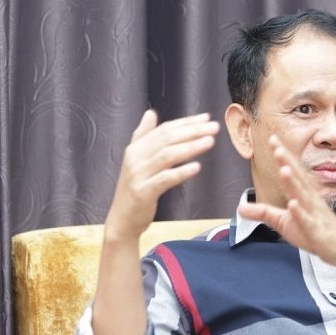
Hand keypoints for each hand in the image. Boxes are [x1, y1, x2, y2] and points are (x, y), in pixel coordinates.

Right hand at [105, 110, 219, 240]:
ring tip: (209, 142)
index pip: (164, 130)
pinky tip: (196, 168)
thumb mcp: (136, 160)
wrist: (122, 220)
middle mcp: (136, 158)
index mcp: (136, 148)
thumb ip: (143, 135)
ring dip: (190, 147)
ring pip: (167, 156)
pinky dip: (181, 172)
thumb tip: (150, 114)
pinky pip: (165, 179)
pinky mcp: (143, 192)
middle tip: (213, 127)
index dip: (185, 122)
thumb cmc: (134, 190)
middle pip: (167, 139)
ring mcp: (138, 175)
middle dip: (192, 131)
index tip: (205, 118)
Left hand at [237, 135, 335, 268]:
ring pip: (302, 196)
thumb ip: (263, 212)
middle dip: (286, 161)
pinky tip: (293, 204)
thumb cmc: (312, 231)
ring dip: (293, 182)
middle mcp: (309, 199)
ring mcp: (313, 213)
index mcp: (301, 194)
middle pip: (296, 177)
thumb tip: (240, 208)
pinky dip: (300, 213)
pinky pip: (307, 221)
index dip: (282, 155)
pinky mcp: (315, 230)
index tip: (272, 139)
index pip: (291, 170)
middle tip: (276, 146)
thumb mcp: (282, 222)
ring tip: (284, 169)